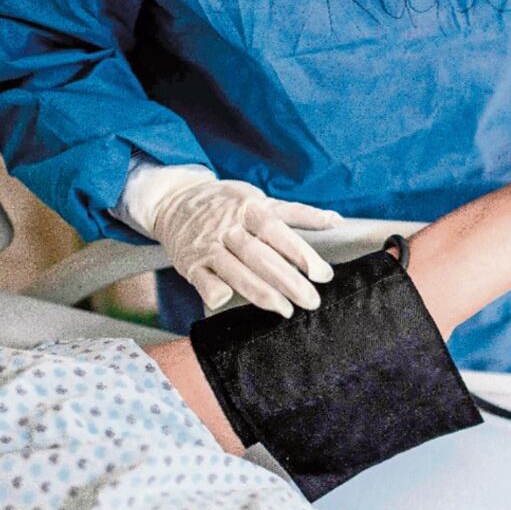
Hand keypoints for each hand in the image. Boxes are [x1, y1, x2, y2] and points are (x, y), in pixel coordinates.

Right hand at [152, 179, 341, 316]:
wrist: (174, 199)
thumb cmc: (226, 203)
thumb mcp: (260, 199)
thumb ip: (296, 213)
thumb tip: (336, 220)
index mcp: (249, 208)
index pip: (278, 231)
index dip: (301, 253)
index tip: (323, 274)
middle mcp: (228, 227)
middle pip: (260, 256)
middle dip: (288, 281)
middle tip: (312, 301)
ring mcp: (208, 246)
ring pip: (235, 272)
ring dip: (260, 293)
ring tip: (285, 310)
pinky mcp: (190, 264)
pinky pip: (203, 281)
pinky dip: (214, 292)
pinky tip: (227, 302)